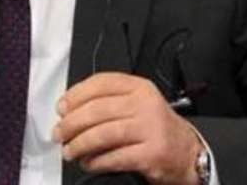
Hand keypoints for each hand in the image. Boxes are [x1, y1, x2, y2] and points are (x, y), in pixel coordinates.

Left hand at [53, 72, 203, 184]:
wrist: (186, 151)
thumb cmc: (154, 127)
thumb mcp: (137, 103)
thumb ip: (109, 101)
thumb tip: (69, 110)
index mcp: (139, 87)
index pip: (101, 83)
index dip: (76, 95)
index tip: (61, 108)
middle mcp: (145, 104)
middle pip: (98, 110)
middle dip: (72, 123)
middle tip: (59, 134)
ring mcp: (150, 128)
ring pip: (103, 134)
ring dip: (80, 144)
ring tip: (69, 151)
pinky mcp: (152, 153)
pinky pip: (115, 157)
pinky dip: (97, 162)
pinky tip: (89, 163)